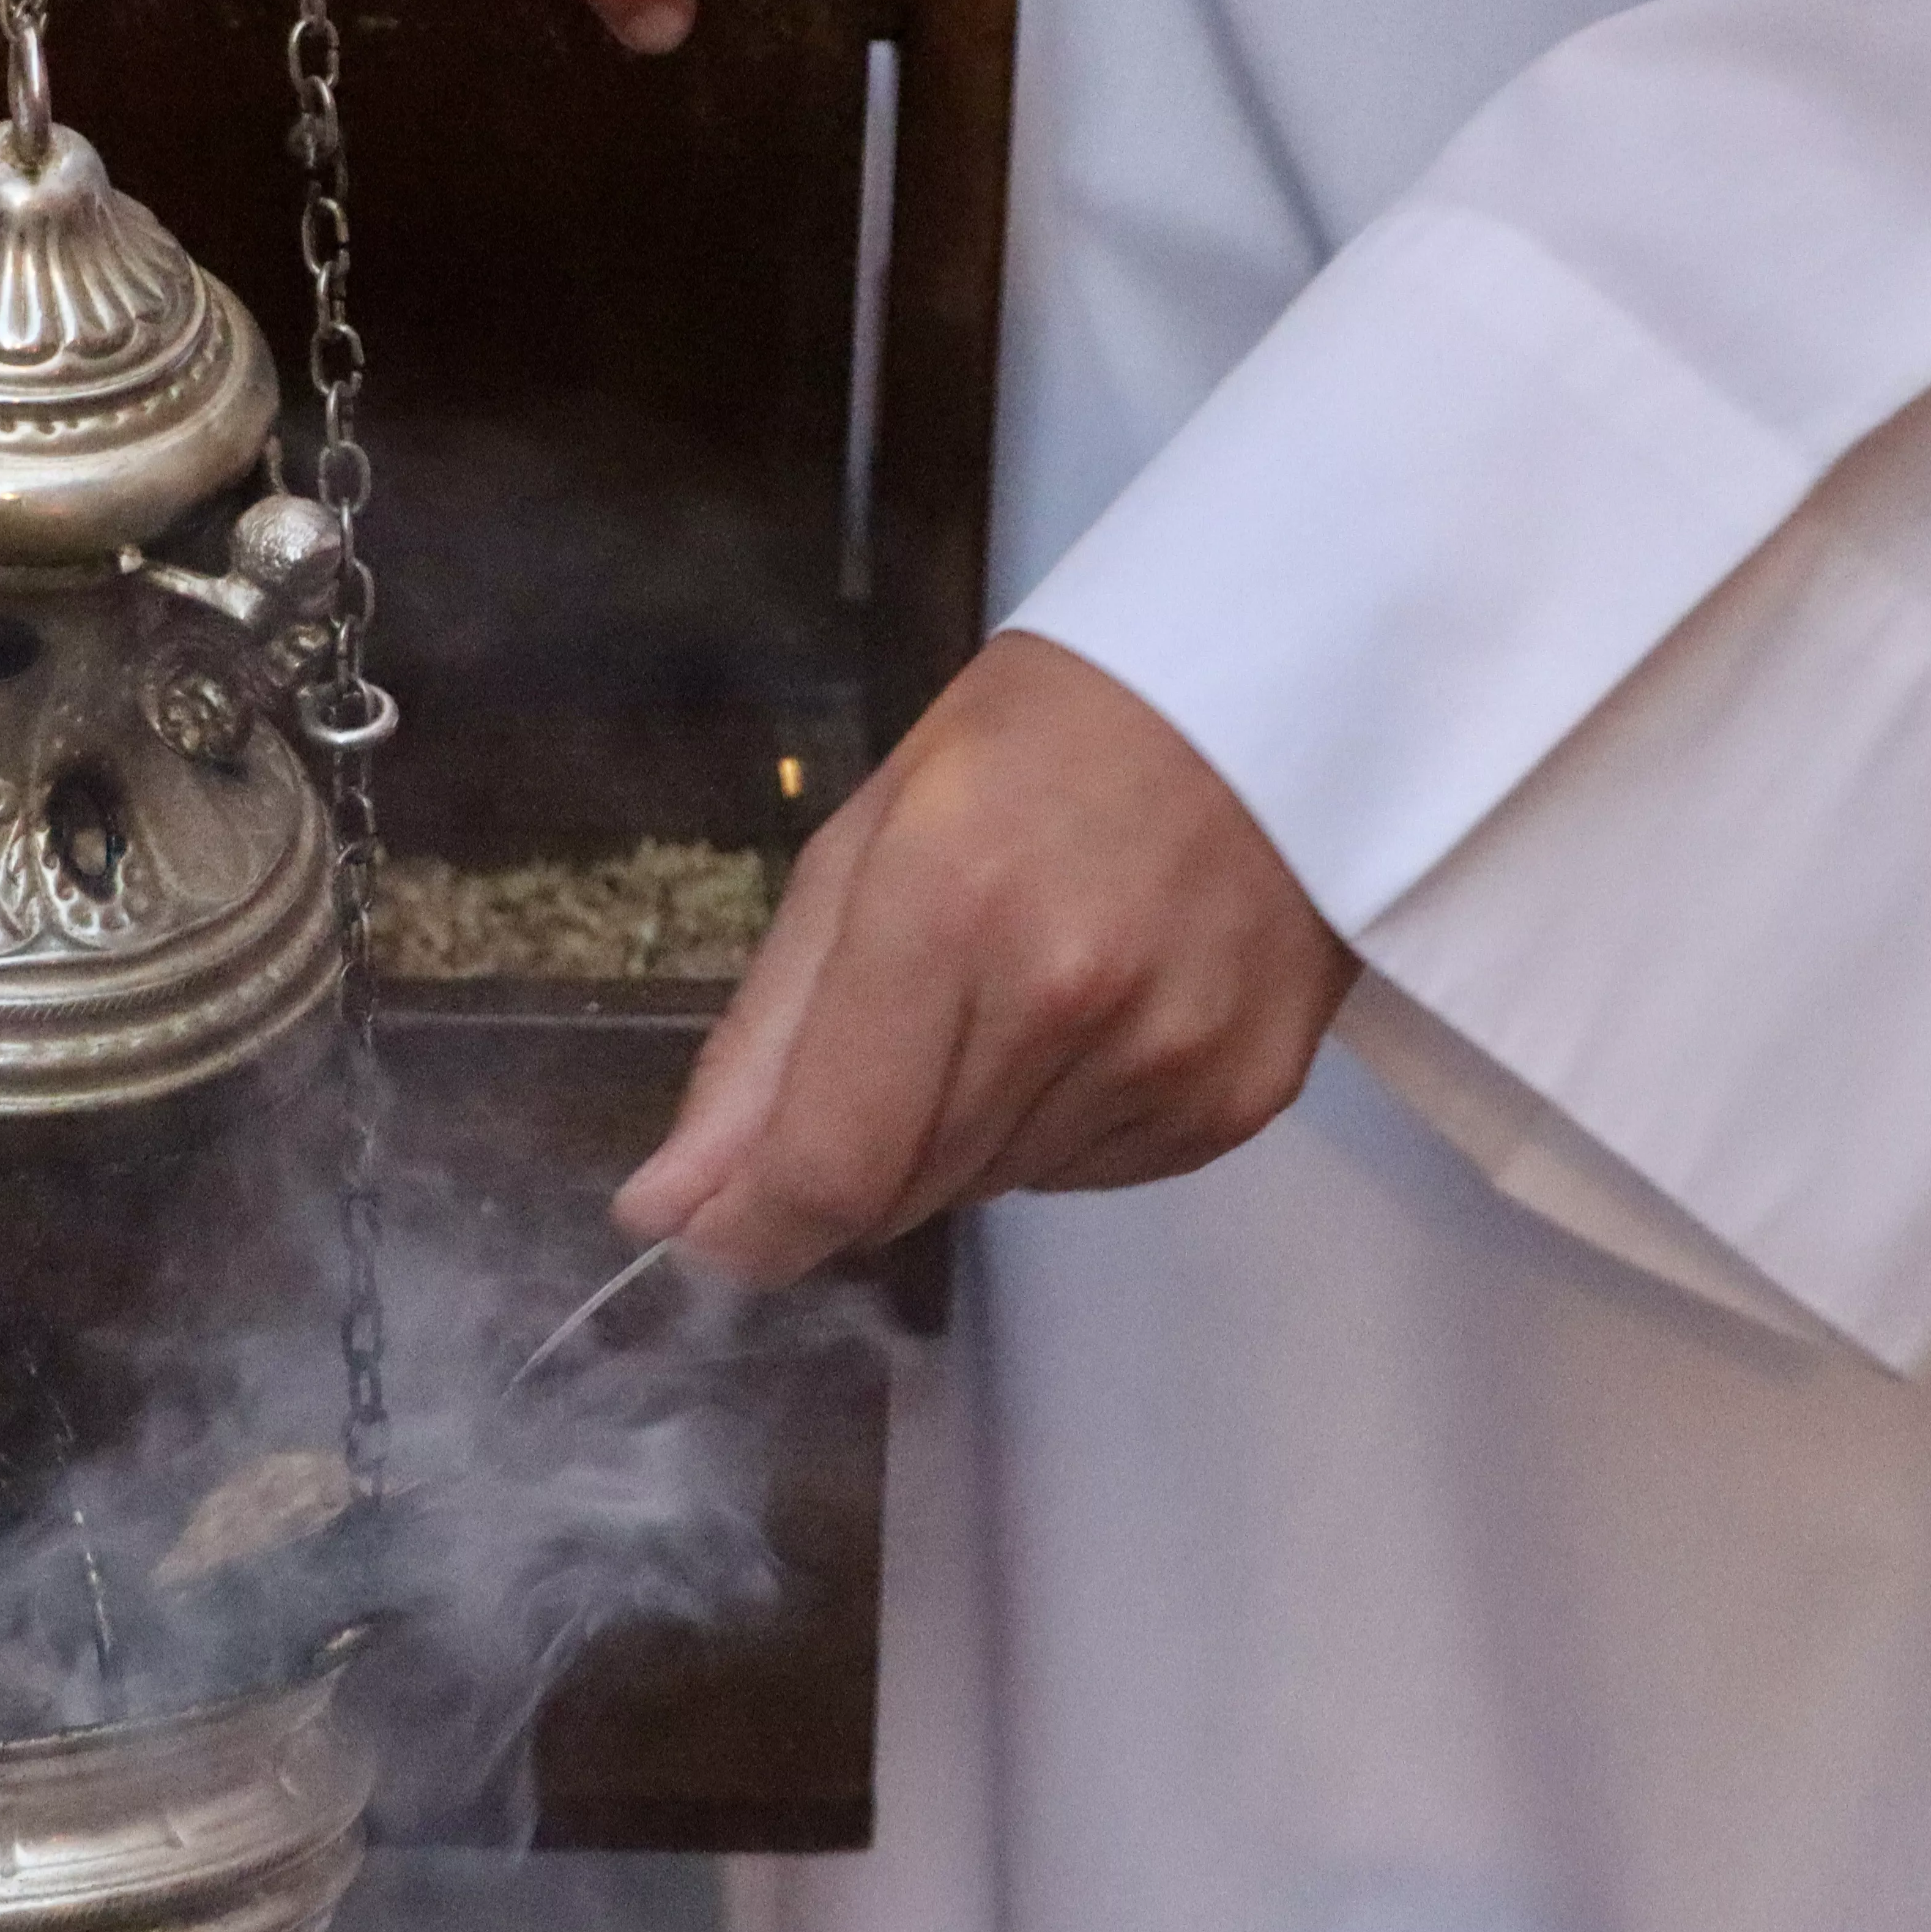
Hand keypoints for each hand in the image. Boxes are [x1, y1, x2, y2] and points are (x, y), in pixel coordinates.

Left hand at [614, 633, 1358, 1284]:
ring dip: (964, 1131)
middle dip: (860, 1151)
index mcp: (944, 908)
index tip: (716, 1234)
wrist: (1264, 697)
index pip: (827, 1168)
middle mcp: (1064, 995)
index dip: (754, 1231)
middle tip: (899, 1029)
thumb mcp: (861, 851)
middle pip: (902, 1193)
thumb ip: (759, 1046)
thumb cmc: (1038, 749)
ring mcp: (1167, 1055)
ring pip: (993, 1188)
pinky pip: (1090, 1175)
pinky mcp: (1239, 1097)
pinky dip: (1058, 1124)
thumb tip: (666, 1209)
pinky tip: (1092, 1019)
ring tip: (1015, 993)